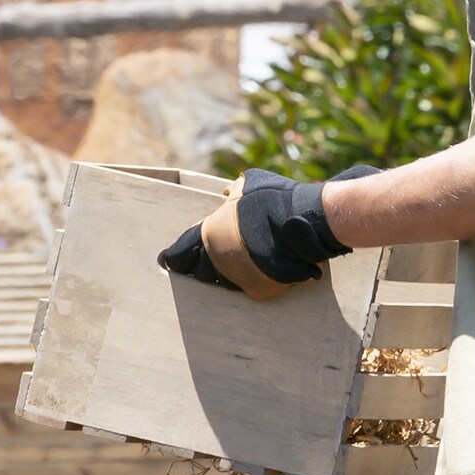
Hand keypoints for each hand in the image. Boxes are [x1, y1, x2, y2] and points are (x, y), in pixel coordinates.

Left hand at [157, 167, 379, 298]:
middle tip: (202, 264)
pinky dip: (249, 280)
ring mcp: (237, 278)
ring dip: (224, 275)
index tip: (169, 261)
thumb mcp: (249, 184)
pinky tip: (256, 272)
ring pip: (221, 282)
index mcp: (210, 234)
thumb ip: (233, 193)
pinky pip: (246, 287)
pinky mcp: (257, 291)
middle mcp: (218, 260)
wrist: (305, 223)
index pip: (180, 252)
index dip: (174, 257)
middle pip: (199, 272)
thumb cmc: (276, 199)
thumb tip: (227, 194)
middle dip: (199, 267)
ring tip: (235, 266)